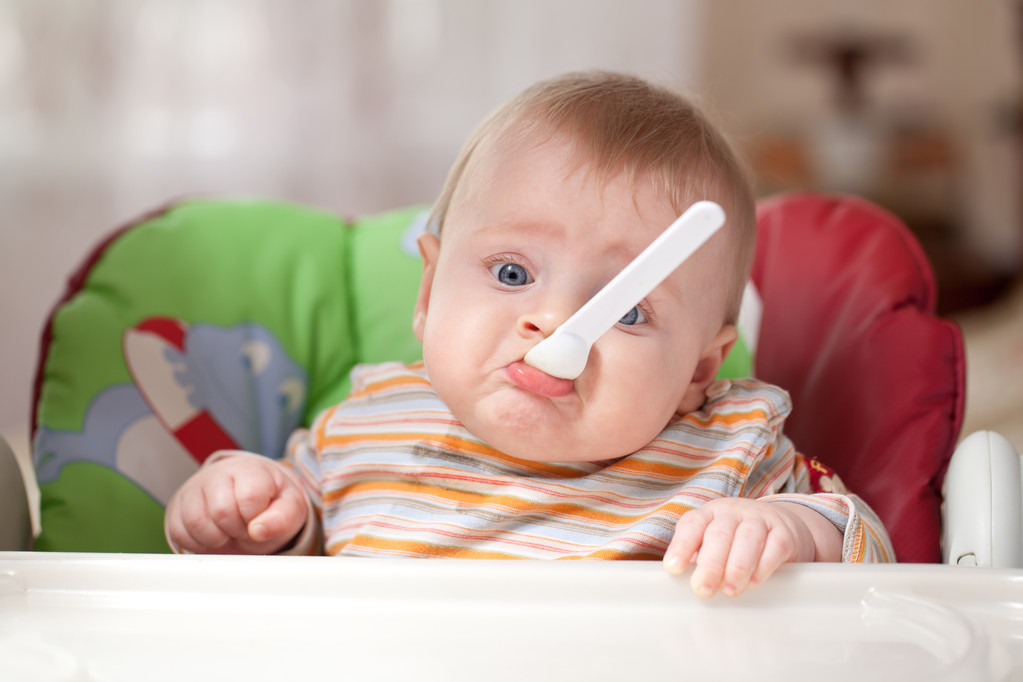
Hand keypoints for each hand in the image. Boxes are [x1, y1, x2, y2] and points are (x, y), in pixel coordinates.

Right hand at [165, 453, 307, 554]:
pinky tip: (214, 535)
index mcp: (250, 469)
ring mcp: (193, 489)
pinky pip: (180, 533)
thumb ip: (282, 519)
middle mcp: (218, 473)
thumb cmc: (270, 503)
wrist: (246, 500)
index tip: (259, 519)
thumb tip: (259, 530)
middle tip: (244, 527)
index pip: (249, 498)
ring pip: (197, 523)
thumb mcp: (289, 509)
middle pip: (221, 512)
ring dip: (217, 538)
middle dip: (237, 529)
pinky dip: (199, 543)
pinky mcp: (176, 508)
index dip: (256, 519)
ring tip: (229, 531)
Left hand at [663, 498, 834, 597]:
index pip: (692, 524)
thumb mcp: (714, 543)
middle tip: (704, 590)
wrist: (784, 526)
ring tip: (730, 591)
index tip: (674, 569)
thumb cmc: (737, 541)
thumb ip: (699, 559)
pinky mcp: (784, 532)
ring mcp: (760, 519)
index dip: (681, 546)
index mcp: (709, 514)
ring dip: (736, 567)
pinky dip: (762, 566)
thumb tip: (681, 582)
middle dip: (710, 564)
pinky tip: (753, 582)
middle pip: (719, 534)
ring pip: (747, 538)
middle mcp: (733, 512)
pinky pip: (774, 546)